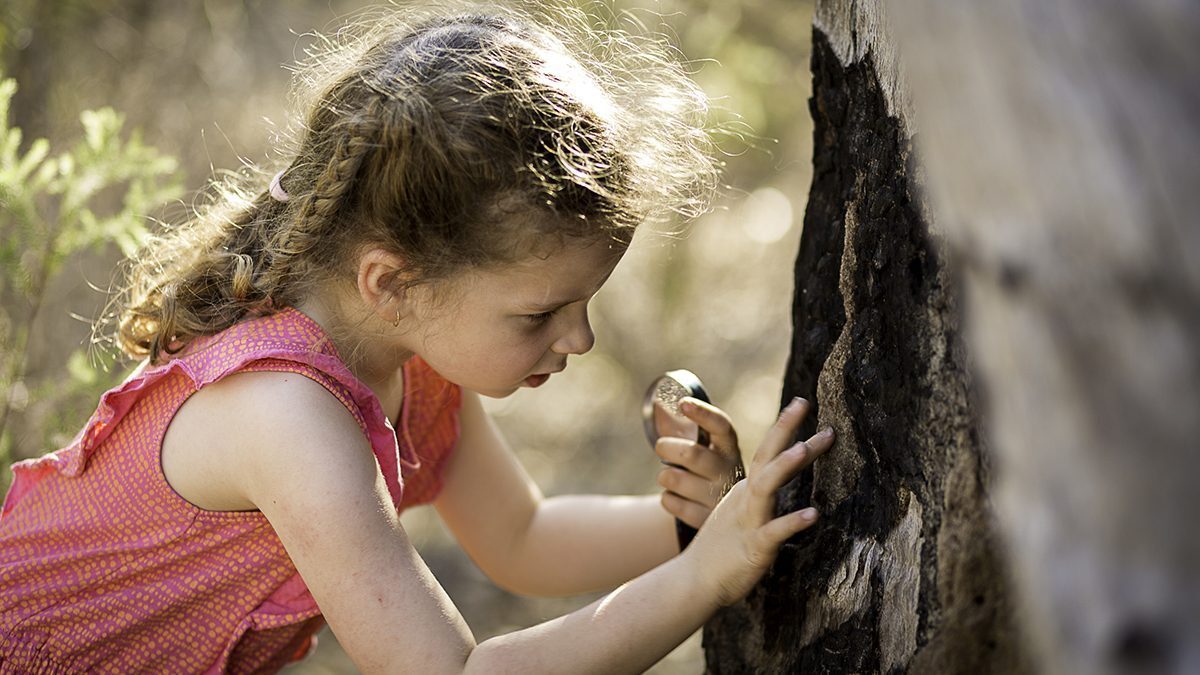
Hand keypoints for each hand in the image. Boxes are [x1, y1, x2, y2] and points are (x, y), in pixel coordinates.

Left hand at [654, 397, 744, 529]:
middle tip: (661, 447)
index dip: (703, 414)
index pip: (721, 426)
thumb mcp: (707, 449)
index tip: (682, 404)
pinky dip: (667, 498)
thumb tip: (658, 404)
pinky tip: (678, 498)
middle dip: (667, 447)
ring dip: (664, 475)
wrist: (724, 514)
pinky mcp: (707, 519)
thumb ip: (687, 429)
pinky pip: (671, 503)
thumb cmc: (707, 470)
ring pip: (675, 479)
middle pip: (691, 454)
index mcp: (729, 447)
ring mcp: (720, 498)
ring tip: (671, 476)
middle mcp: (730, 470)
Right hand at [683, 397, 832, 605]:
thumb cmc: (724, 547)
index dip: (784, 426)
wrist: (696, 579)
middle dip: (784, 429)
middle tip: (802, 402)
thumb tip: (772, 478)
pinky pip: (775, 532)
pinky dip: (792, 522)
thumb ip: (759, 495)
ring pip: (766, 487)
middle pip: (767, 457)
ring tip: (804, 448)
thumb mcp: (743, 513)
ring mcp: (750, 520)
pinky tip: (813, 514)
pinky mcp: (754, 546)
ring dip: (784, 466)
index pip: (768, 451)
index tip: (801, 402)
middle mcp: (748, 498)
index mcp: (748, 489)